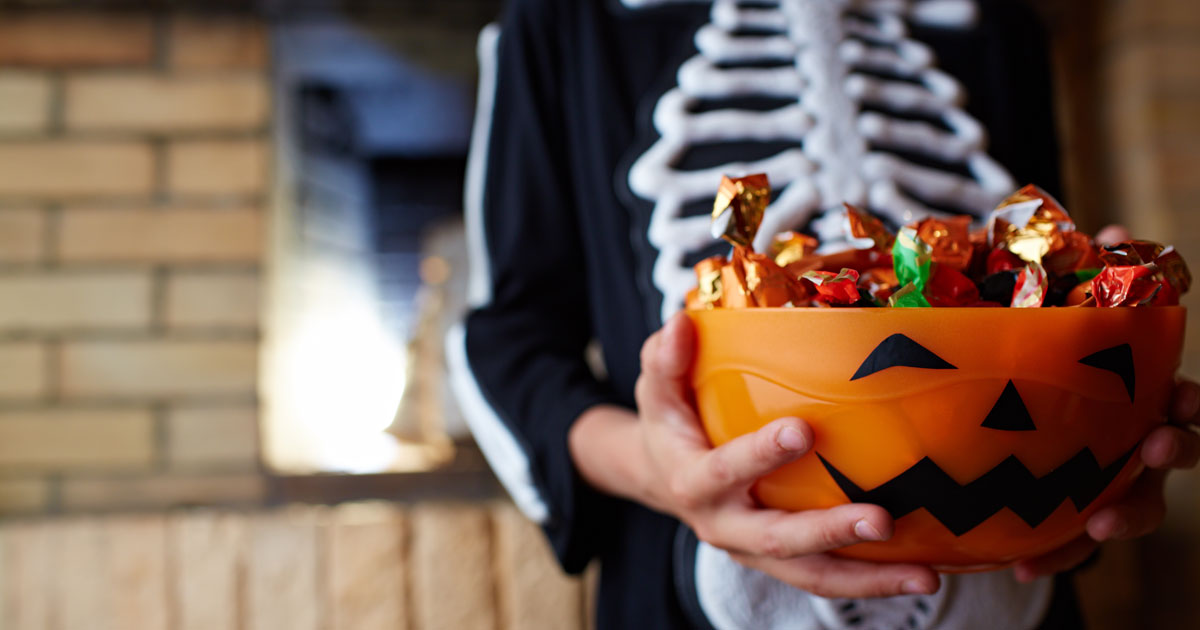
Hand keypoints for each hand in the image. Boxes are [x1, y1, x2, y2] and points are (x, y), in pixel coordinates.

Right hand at [633, 313, 938, 597]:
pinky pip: (828, 577)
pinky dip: (874, 579)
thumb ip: (665, 358)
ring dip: (868, 579)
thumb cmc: (670, 424)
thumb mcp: (656, 389)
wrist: (664, 479)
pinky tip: (924, 573)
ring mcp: (756, 550)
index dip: (759, 455)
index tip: (802, 431)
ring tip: (924, 577)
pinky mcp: (784, 560)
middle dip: (829, 532)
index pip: (724, 471)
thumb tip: (683, 321)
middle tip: (880, 519)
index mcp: (693, 482)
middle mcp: (725, 526)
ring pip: (811, 575)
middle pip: (777, 541)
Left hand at [1014, 224, 1198, 580]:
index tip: (1179, 404)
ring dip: (1123, 516)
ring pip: (1132, 506)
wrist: (1002, 408)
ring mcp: (1107, 481)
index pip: (1181, 401)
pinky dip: (1052, 554)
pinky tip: (1020, 563)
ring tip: (1102, 523)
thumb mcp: (1056, 314)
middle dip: (1168, 456)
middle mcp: (1133, 440)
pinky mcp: (1068, 513)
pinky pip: (1068, 540)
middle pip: (1170, 456)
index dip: (1187, 405)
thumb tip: (1114, 228)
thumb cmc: (1047, 358)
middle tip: (1154, 449)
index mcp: (1138, 395)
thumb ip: (1086, 275)